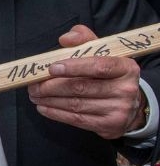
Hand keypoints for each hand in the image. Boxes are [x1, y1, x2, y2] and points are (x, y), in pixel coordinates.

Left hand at [28, 24, 144, 139]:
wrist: (132, 106)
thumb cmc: (109, 75)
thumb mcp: (102, 53)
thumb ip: (84, 40)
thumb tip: (65, 39)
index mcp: (125, 67)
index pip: (98, 66)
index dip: (74, 67)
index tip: (51, 68)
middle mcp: (126, 89)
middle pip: (81, 88)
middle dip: (51, 87)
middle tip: (33, 86)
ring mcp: (119, 109)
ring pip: (76, 105)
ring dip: (50, 100)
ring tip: (34, 96)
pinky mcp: (109, 126)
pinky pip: (77, 119)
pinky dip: (56, 113)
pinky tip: (43, 108)